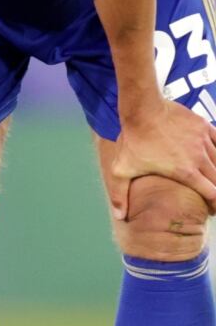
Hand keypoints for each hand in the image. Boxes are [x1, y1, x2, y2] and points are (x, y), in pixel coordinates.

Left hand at [109, 102, 215, 217]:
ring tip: (212, 179)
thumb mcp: (121, 170)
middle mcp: (200, 158)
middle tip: (212, 198)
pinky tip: (214, 157)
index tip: (211, 210)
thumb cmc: (133, 141)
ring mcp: (204, 141)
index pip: (213, 194)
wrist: (143, 109)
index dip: (215, 205)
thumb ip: (120, 195)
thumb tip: (120, 216)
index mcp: (186, 172)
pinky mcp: (204, 127)